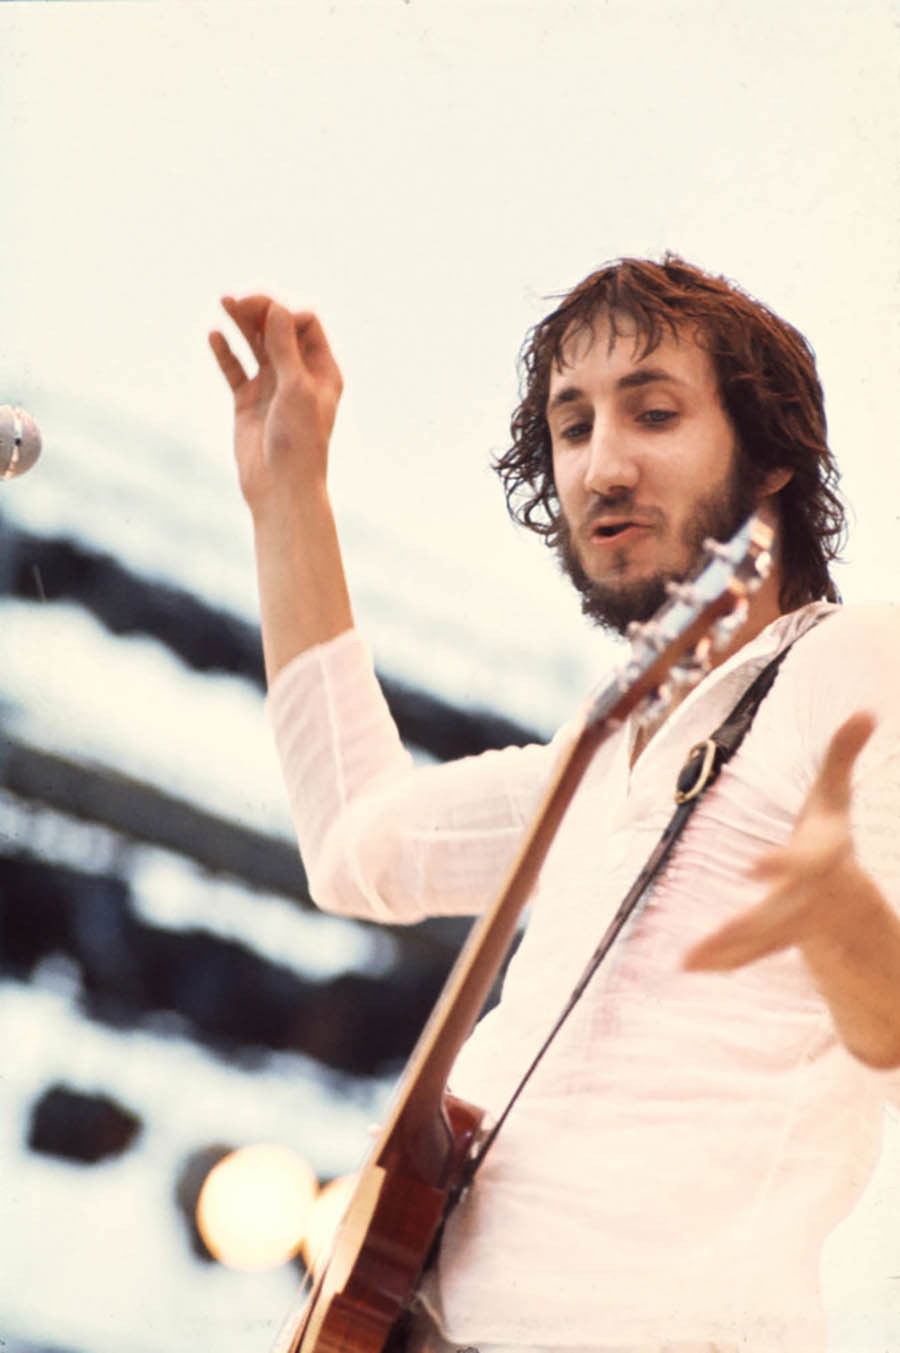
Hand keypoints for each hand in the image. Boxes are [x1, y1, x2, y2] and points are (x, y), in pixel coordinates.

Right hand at [209, 295, 342, 511]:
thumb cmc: (299, 441)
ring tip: (223, 301)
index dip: (285, 314)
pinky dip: (225, 352)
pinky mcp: (248, 401)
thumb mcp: (296, 388)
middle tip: (238, 300)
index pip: (305, 325)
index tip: (268, 318)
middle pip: (278, 330)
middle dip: (260, 311)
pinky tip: (214, 335)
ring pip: (255, 345)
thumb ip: (285, 347)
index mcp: (322, 371)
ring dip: (241, 323)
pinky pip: (235, 369)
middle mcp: (298, 375)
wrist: (280, 486)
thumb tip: (276, 308)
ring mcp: (272, 387)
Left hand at [684, 711, 877, 971]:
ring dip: (724, 951)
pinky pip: (750, 953)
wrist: (847, 896)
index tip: (753, 867)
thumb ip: (843, 754)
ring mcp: (793, 922)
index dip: (782, 864)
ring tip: (687, 961)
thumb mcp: (835, 794)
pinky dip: (723, 960)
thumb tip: (866, 709)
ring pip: (759, 941)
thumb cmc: (829, 833)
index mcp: (821, 858)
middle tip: (712, 936)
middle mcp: (807, 896)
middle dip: (745, 926)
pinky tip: (691, 967)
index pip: (804, 862)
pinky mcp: (776, 937)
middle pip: (777, 912)